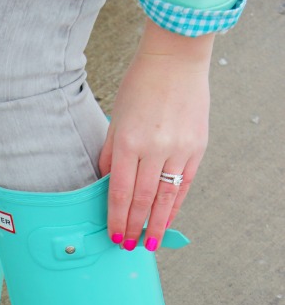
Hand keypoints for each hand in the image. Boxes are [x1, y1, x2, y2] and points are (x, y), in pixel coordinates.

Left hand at [99, 20, 213, 250]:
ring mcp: (178, 149)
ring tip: (149, 243)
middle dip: (134, 227)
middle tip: (128, 246)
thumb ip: (110, 155)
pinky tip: (167, 221)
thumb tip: (108, 187)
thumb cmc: (140, 86)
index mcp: (129, 142)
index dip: (117, 219)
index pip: (120, 192)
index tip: (115, 236)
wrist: (176, 59)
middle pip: (142, 200)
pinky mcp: (197, 148)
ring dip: (156, 225)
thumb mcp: (116, 119)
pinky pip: (184, 186)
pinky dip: (175, 207)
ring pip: (165, 198)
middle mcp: (154, 149)